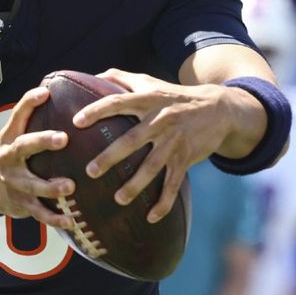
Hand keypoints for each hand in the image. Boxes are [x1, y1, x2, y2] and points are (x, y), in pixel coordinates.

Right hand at [0, 87, 75, 228]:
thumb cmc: (14, 154)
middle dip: (42, 141)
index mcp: (10, 137)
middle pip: (23, 147)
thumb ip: (33, 117)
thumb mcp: (16, 134)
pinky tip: (71, 220)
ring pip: (32, 185)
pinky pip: (39, 213)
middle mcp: (9, 158)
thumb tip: (58, 87)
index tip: (46, 92)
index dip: (29, 102)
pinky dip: (54, 218)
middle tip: (62, 138)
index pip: (18, 114)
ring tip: (70, 186)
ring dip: (51, 186)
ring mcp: (14, 182)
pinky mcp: (22, 204)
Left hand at [73, 69, 263, 222]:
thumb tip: (92, 77)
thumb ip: (121, 78)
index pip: (118, 103)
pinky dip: (164, 202)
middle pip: (132, 139)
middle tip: (90, 171)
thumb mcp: (150, 82)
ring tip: (118, 199)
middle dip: (111, 156)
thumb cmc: (174, 95)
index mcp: (148, 100)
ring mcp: (174, 141)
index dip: (97, 110)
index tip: (76, 122)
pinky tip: (151, 217)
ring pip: (152, 166)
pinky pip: (173, 183)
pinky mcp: (185, 159)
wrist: (219, 108)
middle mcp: (160, 120)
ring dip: (135, 185)